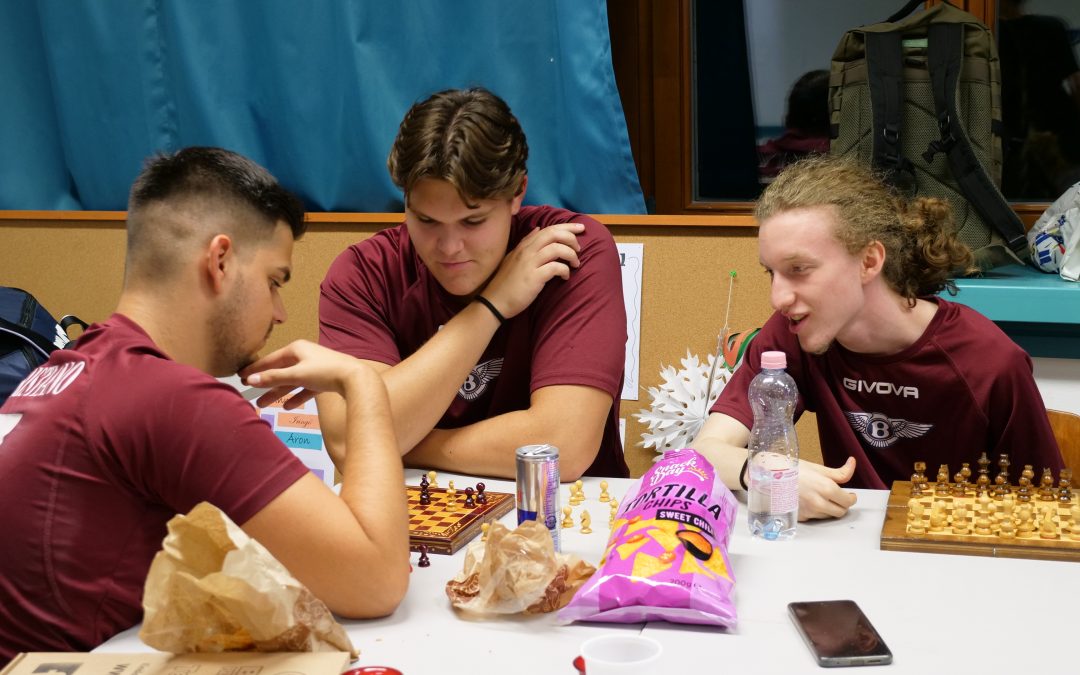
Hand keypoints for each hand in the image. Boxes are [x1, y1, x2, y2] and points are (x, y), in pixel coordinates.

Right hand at [240, 340, 381, 409]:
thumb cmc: (325, 372)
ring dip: (278, 393)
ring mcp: (315, 368)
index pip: (270, 359)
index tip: (240, 377)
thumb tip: (250, 380)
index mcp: (297, 349)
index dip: (255, 369)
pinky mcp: (324, 379)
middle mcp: (305, 355)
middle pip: (281, 371)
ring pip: (292, 381)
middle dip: (266, 384)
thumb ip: (273, 378)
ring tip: (263, 404)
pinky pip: (306, 388)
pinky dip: (297, 396)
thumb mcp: (296, 374)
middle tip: (250, 394)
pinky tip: (288, 407)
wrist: (355, 378)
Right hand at [481, 222, 583, 317]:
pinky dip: (565, 270)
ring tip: (575, 264)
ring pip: (557, 248)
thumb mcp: (513, 257)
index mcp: (524, 246)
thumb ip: (526, 243)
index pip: (548, 229)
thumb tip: (537, 229)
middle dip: (571, 237)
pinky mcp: (534, 277)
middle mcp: (527, 251)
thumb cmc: (506, 282)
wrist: (494, 302)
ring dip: (571, 254)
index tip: (580, 228)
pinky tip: (565, 277)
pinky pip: (556, 267)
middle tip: (579, 248)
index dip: (566, 227)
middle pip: (554, 234)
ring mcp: (530, 263)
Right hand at [797, 456, 858, 519]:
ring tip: (821, 497)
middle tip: (838, 497)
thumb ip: (839, 472)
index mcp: (827, 489)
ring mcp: (809, 512)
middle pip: (840, 512)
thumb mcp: (818, 468)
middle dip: (842, 505)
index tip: (850, 495)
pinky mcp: (801, 517)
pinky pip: (815, 517)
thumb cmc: (793, 469)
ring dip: (829, 508)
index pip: (848, 502)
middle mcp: (819, 503)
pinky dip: (816, 511)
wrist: (769, 476)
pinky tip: (809, 501)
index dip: (851, 498)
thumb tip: (853, 463)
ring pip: (828, 515)